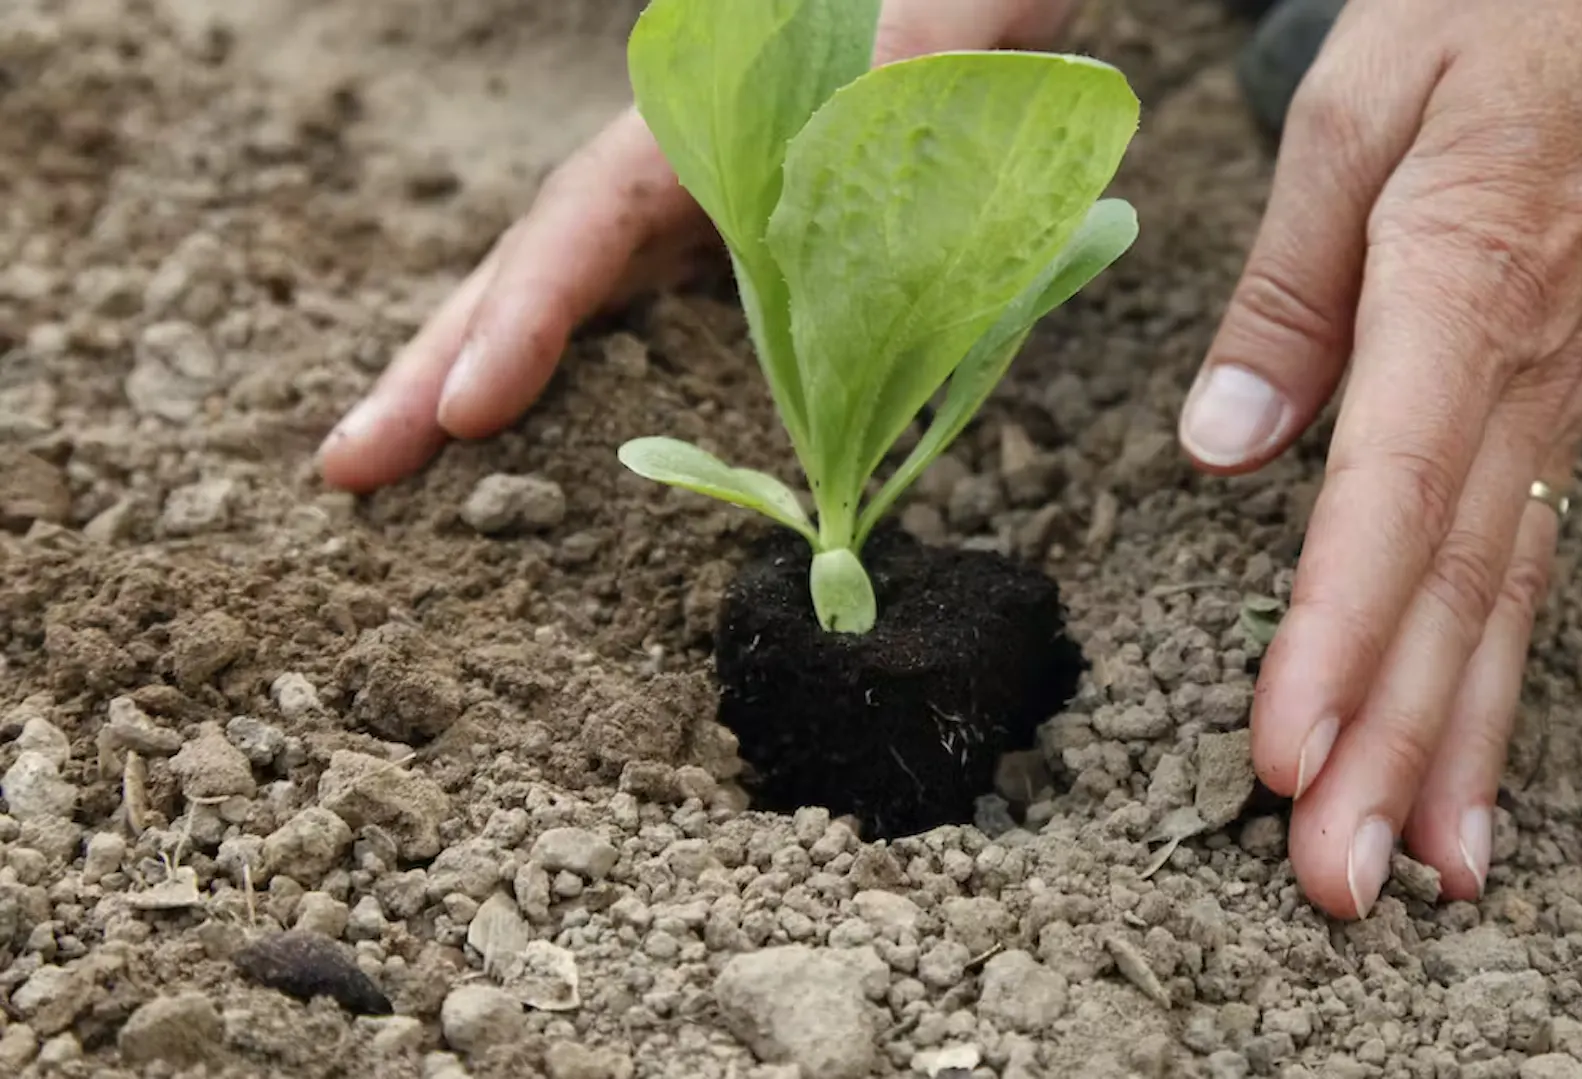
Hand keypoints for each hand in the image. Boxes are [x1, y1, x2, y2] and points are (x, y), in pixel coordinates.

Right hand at [315, 0, 1083, 491]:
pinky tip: (524, 457)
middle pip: (530, 269)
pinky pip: (626, 330)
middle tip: (348, 470)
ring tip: (387, 477)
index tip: (467, 413)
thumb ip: (893, 155)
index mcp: (704, 130)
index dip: (523, 319)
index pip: (584, 223)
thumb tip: (869, 288)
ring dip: (473, 389)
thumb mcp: (924, 74)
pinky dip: (566, 392)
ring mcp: (682, 220)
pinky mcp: (718, 264)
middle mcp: (669, 176)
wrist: (971, 13)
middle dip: (435, 368)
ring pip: (558, 305)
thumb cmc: (947, 31)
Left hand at [1177, 0, 1581, 916]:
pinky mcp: (1560, 415)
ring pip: (1501, 607)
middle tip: (1334, 886)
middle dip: (1389, 751)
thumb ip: (1287, 291)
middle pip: (1451, 595)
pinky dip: (1495, 685)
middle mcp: (1524, 382)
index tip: (1286, 756)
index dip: (1334, 639)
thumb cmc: (1510, 20)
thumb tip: (1222, 455)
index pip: (1392, 504)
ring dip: (1449, 750)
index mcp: (1461, 296)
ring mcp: (1556, 409)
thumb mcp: (1358, 112)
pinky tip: (1470, 765)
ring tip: (1412, 876)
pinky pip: (1528, 571)